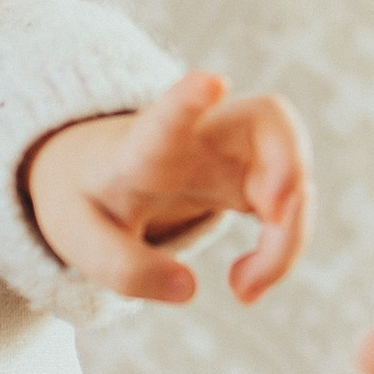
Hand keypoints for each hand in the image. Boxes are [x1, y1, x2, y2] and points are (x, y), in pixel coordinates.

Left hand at [23, 71, 310, 304]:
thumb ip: (124, 269)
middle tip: (275, 218)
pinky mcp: (253, 175)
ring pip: (293, 169)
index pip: (166, 119)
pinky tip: (244, 285)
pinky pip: (292, 202)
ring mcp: (232, 152)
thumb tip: (188, 288)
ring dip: (287, 235)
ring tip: (242, 290)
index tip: (212, 82)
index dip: (187, 100)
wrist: (96, 170)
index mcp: (142, 148)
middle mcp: (200, 137)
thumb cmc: (89, 198)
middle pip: (268, 119)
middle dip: (290, 165)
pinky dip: (284, 248)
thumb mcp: (80, 238)